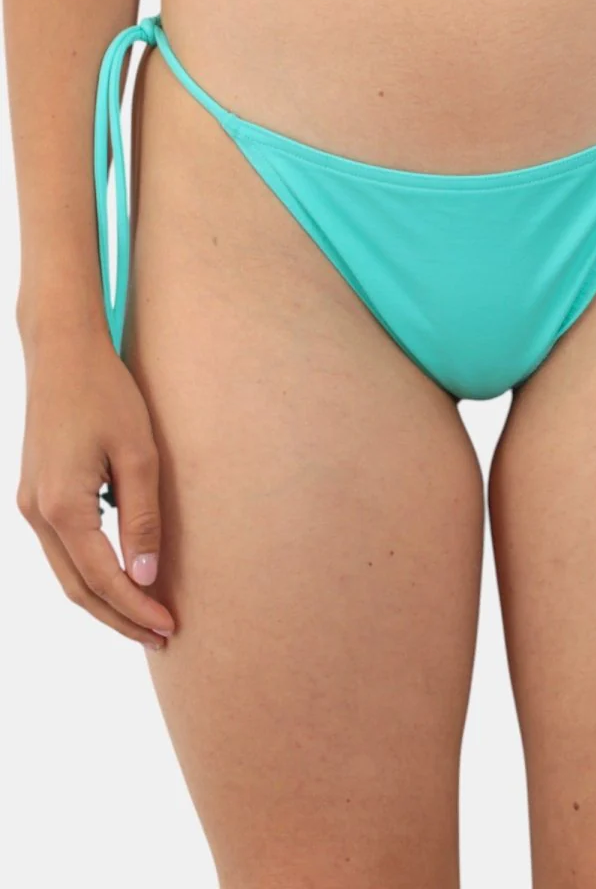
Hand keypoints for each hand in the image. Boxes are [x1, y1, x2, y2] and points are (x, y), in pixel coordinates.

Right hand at [16, 323, 175, 648]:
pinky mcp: (36, 495)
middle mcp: (37, 514)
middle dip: (119, 618)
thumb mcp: (138, 453)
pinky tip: (120, 579)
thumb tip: (145, 576)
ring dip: (104, 601)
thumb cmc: (106, 394)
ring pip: (66, 574)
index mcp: (62, 507)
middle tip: (161, 637)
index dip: (137, 607)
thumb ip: (142, 517)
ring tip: (144, 618)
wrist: (62, 353)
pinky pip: (62, 551)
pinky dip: (89, 574)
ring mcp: (31, 506)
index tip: (170, 626)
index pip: (103, 578)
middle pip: (78, 589)